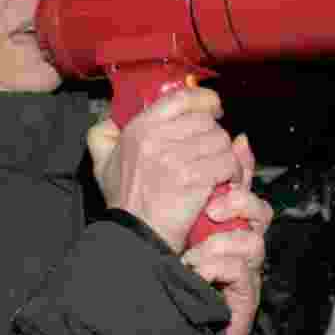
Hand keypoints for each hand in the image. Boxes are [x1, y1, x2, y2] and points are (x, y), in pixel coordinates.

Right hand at [87, 88, 242, 252]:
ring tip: (218, 168)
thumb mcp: (102, 162)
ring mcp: (175, 157)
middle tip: (211, 152)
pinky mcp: (193, 177)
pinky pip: (227, 162)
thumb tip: (116, 112)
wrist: (136, 236)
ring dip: (225, 155)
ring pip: (220, 140)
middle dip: (214, 137)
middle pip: (205, 121)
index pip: (180, 98)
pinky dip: (232, 172)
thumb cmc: (125, 202)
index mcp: (138, 128)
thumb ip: (104, 133)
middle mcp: (156, 138)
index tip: (214, 106)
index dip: (204, 99)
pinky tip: (225, 181)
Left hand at [182, 147, 272, 334]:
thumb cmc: (180, 281)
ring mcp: (248, 269)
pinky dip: (215, 268)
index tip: (228, 154)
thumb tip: (191, 164)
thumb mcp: (176, 232)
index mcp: (228, 225)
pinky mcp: (246, 295)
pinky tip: (195, 273)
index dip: (242, 170)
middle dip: (240, 203)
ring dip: (219, 243)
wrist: (179, 330)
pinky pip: (240, 270)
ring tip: (191, 253)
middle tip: (213, 209)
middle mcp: (243, 244)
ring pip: (252, 241)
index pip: (245, 189)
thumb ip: (185, 200)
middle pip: (261, 211)